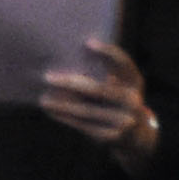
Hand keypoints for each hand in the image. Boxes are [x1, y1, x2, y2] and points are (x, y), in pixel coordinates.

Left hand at [37, 40, 162, 168]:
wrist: (135, 137)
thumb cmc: (117, 102)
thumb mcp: (120, 86)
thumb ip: (104, 73)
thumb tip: (69, 60)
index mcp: (135, 83)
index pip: (123, 63)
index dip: (108, 52)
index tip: (88, 43)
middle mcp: (133, 101)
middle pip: (98, 89)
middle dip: (70, 83)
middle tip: (47, 77)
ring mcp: (125, 121)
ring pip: (86, 110)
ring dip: (62, 104)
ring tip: (43, 99)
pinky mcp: (113, 136)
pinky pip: (84, 125)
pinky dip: (66, 118)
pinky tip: (52, 111)